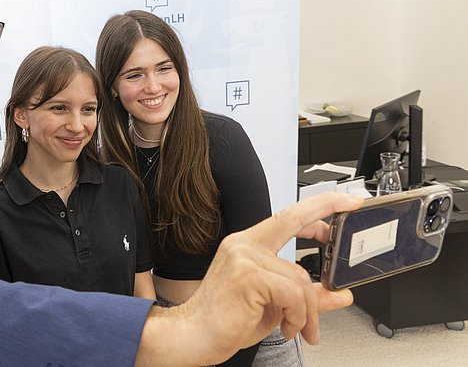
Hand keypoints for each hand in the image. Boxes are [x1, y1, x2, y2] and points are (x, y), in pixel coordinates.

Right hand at [136, 192, 362, 366]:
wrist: (193, 336)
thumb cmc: (226, 320)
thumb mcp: (275, 307)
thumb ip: (306, 297)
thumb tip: (339, 294)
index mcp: (247, 245)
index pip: (288, 216)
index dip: (319, 206)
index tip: (344, 202)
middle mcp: (244, 245)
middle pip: (297, 232)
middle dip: (327, 230)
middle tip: (345, 236)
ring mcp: (244, 258)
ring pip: (299, 277)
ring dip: (306, 310)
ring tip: (297, 328)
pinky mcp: (248, 276)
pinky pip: (293, 293)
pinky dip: (298, 315)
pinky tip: (287, 327)